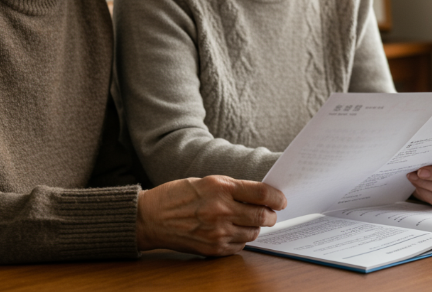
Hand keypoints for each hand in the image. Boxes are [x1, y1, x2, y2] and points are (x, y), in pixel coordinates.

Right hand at [136, 175, 286, 255]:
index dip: (277, 197)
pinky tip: (232, 231)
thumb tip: (261, 195)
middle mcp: (221, 210)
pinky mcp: (213, 249)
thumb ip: (234, 188)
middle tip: (271, 213)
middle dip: (271, 215)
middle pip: (263, 216)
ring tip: (247, 221)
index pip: (262, 194)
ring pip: (253, 233)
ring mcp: (217, 232)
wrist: (150, 218)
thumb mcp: (207, 181)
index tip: (281, 200)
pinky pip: (239, 247)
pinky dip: (241, 239)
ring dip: (255, 227)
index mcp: (220, 188)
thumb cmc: (177, 195)